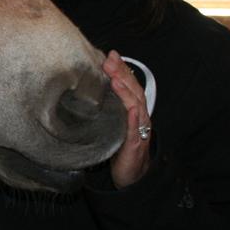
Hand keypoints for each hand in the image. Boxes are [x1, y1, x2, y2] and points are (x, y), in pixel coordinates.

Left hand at [103, 50, 151, 188]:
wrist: (132, 175)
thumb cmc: (121, 147)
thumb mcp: (112, 122)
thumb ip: (106, 106)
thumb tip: (89, 89)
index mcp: (133, 110)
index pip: (129, 85)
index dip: (121, 69)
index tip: (110, 54)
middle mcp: (139, 116)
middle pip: (134, 90)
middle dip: (123, 73)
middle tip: (110, 58)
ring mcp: (139, 129)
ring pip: (137, 106)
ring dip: (127, 91)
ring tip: (116, 78)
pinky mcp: (136, 144)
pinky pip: (136, 130)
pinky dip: (134, 118)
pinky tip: (130, 109)